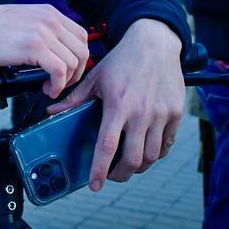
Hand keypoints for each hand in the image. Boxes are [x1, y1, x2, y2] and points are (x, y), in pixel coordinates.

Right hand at [0, 4, 88, 99]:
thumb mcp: (24, 19)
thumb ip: (43, 29)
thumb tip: (56, 51)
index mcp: (49, 12)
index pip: (80, 36)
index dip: (78, 57)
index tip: (67, 70)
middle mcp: (50, 19)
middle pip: (82, 50)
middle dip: (76, 72)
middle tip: (61, 83)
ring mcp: (44, 32)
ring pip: (74, 62)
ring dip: (66, 81)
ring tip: (50, 87)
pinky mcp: (34, 47)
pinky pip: (59, 70)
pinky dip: (57, 85)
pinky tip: (47, 89)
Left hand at [47, 19, 183, 190]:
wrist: (154, 43)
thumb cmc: (122, 60)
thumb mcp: (95, 78)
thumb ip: (74, 99)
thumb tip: (52, 112)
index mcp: (118, 105)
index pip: (107, 146)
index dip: (100, 170)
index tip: (95, 185)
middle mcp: (141, 113)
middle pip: (133, 159)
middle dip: (121, 175)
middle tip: (112, 175)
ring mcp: (161, 115)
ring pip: (152, 156)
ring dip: (139, 167)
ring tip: (128, 164)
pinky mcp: (176, 113)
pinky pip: (167, 144)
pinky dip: (156, 153)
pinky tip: (145, 150)